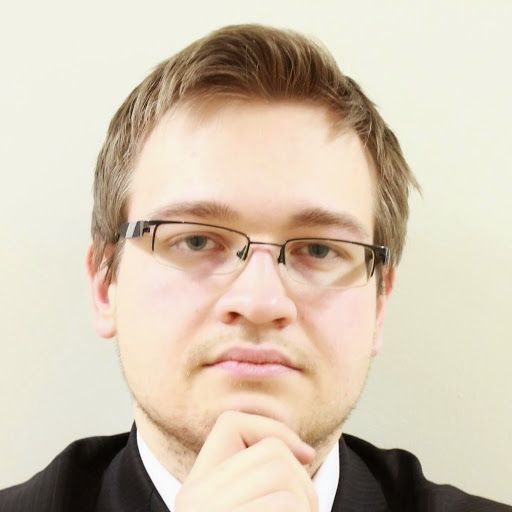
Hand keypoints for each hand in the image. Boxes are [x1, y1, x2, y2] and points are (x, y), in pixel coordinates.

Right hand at [175, 411, 317, 511]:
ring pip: (280, 472)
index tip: (306, 455)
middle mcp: (192, 497)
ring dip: (305, 502)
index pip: (232, 423)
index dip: (274, 429)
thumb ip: (260, 477)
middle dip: (301, 480)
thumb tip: (302, 452)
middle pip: (270, 451)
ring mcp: (206, 509)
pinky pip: (286, 502)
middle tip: (306, 511)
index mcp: (197, 488)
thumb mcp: (254, 501)